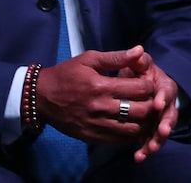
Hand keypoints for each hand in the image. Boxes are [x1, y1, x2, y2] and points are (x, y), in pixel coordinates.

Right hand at [35, 46, 159, 145]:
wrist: (40, 97)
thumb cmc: (67, 74)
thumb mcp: (90, 59)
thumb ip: (117, 57)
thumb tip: (140, 50)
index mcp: (101, 86)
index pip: (140, 89)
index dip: (149, 84)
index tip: (147, 82)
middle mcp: (99, 108)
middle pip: (140, 111)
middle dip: (150, 103)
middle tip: (149, 98)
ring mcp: (95, 124)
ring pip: (132, 129)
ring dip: (142, 121)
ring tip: (141, 112)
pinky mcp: (90, 136)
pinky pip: (118, 140)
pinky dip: (129, 134)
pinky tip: (130, 124)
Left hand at [117, 48, 179, 161]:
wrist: (129, 83)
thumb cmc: (135, 72)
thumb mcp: (136, 64)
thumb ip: (137, 60)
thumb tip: (138, 51)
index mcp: (164, 85)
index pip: (167, 90)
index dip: (163, 97)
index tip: (157, 104)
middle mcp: (165, 103)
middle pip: (169, 114)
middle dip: (166, 123)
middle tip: (162, 131)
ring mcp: (159, 117)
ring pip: (162, 130)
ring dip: (158, 140)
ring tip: (151, 149)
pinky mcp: (151, 130)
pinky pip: (151, 140)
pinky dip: (146, 149)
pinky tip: (139, 157)